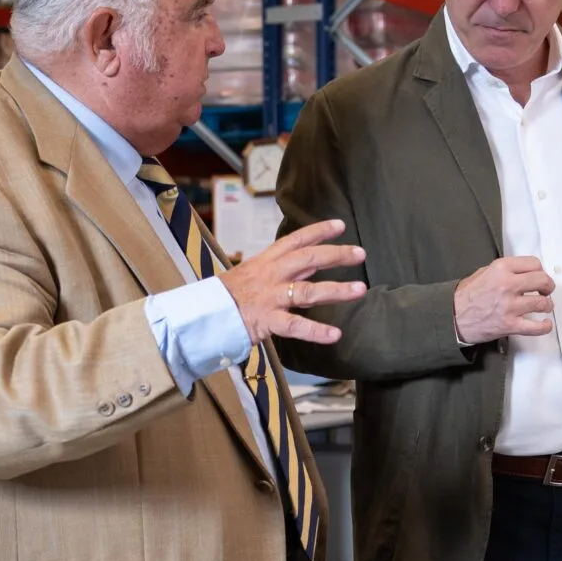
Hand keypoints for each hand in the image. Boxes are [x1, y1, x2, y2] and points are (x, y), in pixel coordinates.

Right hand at [216, 219, 366, 344]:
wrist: (201, 315)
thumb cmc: (226, 297)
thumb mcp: (251, 275)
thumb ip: (279, 270)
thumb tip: (308, 266)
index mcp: (265, 261)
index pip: (295, 240)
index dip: (318, 231)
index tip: (340, 225)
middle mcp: (270, 274)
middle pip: (308, 259)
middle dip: (336, 255)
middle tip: (360, 253)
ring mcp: (269, 297)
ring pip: (307, 290)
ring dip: (336, 290)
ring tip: (360, 290)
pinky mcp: (266, 320)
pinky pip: (295, 326)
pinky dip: (316, 331)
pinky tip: (335, 335)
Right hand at [454, 256, 555, 345]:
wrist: (452, 316)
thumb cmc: (466, 295)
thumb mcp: (484, 272)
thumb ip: (506, 270)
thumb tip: (526, 273)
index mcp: (501, 268)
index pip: (534, 264)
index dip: (540, 271)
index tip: (538, 277)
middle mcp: (507, 285)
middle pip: (542, 281)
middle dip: (548, 286)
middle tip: (546, 291)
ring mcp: (509, 306)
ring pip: (542, 303)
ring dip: (547, 305)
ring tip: (544, 306)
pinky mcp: (509, 325)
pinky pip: (536, 327)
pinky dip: (545, 326)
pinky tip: (545, 324)